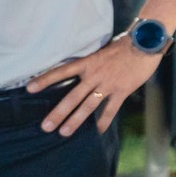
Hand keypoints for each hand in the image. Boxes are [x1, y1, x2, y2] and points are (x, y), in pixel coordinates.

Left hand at [26, 36, 161, 136]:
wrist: (146, 43)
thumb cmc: (125, 44)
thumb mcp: (102, 50)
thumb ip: (92, 63)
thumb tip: (82, 72)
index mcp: (88, 63)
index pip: (62, 72)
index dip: (45, 80)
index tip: (29, 88)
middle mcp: (95, 75)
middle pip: (72, 97)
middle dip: (58, 113)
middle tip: (46, 127)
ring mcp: (108, 84)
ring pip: (88, 106)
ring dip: (75, 120)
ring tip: (64, 133)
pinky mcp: (122, 91)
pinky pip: (110, 109)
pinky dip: (103, 121)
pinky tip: (98, 131)